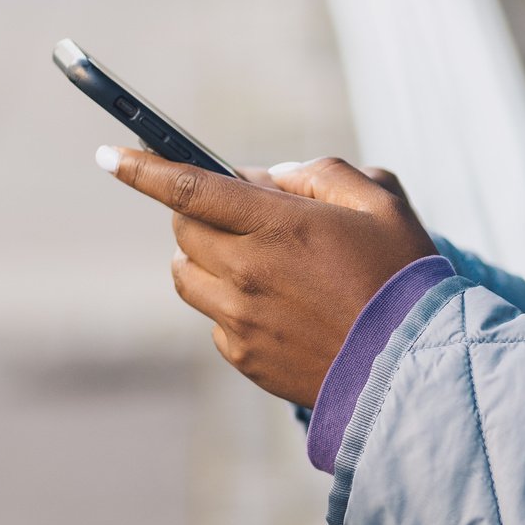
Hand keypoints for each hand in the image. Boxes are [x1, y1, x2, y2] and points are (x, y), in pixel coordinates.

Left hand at [100, 150, 434, 406]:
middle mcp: (249, 272)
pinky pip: (213, 319)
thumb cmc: (404, 279)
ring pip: (186, 275)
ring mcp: (242, 320)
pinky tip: (277, 306)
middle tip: (243, 211)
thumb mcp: (382, 203)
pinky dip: (230, 302)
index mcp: (280, 226)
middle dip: (199, 209)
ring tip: (253, 259)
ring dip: (205, 256)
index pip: (191, 187)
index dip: (144, 168)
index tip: (109, 154)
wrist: (415, 370)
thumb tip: (271, 177)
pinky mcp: (245, 357)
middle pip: (184, 229)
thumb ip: (323, 175)